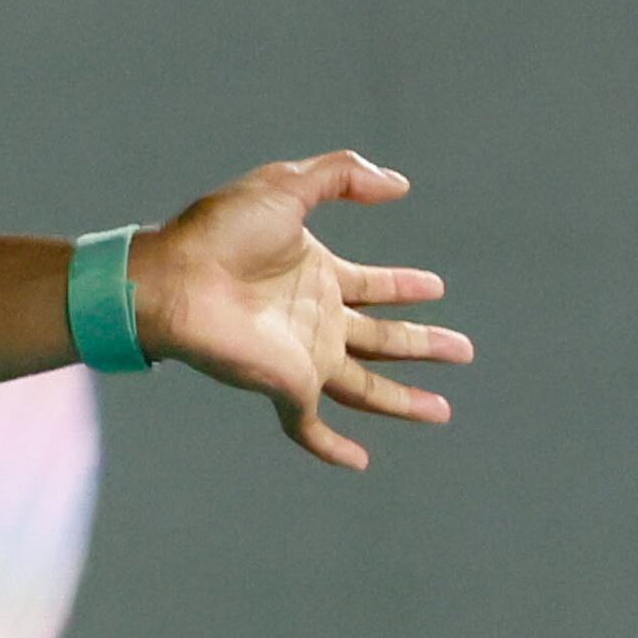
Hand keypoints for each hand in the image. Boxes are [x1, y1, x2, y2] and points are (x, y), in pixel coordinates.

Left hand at [131, 151, 472, 470]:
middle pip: (381, 340)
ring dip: (404, 400)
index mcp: (314, 275)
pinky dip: (333, 447)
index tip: (436, 288)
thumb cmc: (216, 233)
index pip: (370, 287)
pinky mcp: (284, 385)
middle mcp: (313, 320)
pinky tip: (359, 462)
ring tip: (444, 412)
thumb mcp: (285, 185)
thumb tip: (400, 185)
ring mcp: (300, 356)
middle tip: (465, 350)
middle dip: (422, 344)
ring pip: (365, 388)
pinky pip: (311, 426)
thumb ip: (342, 175)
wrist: (171, 278)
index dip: (402, 287)